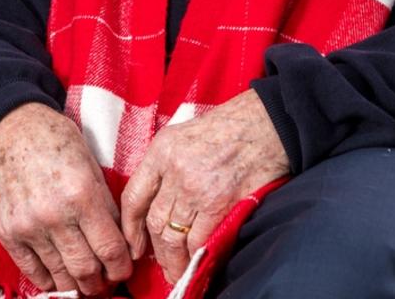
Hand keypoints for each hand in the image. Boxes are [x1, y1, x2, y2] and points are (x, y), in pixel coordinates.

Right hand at [0, 103, 131, 293]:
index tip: (125, 270)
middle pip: (86, 269)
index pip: (110, 248)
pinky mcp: (9, 234)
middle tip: (107, 281)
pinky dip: (49, 281)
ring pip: (60, 276)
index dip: (122, 267)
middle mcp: (56, 215)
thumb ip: (104, 202)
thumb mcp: (91, 164)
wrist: (12, 131)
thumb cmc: (56, 141)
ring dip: (77, 285)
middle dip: (101, 282)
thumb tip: (119, 239)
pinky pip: (33, 272)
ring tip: (86, 282)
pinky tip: (59, 277)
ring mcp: (30, 227)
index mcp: (82, 193)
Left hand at [121, 90, 289, 284]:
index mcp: (162, 149)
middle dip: (156, 249)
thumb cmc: (228, 127)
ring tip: (176, 270)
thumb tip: (157, 202)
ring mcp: (195, 188)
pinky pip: (197, 240)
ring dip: (173, 259)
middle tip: (161, 263)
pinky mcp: (218, 204)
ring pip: (173, 236)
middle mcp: (174, 169)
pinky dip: (194, 256)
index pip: (133, 197)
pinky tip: (195, 261)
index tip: (135, 244)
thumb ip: (166, 165)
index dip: (130, 227)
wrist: (264, 124)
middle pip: (154, 221)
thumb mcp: (184, 135)